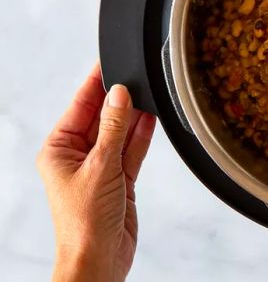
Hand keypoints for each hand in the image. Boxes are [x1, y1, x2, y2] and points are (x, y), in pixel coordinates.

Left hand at [37, 64, 156, 281]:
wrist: (100, 261)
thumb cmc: (84, 224)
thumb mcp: (100, 167)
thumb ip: (113, 128)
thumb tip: (120, 94)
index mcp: (59, 149)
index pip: (79, 106)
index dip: (95, 83)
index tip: (108, 61)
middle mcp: (78, 155)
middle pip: (102, 116)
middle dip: (119, 98)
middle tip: (137, 75)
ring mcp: (101, 166)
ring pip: (120, 131)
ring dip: (134, 115)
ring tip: (149, 91)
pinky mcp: (120, 178)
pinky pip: (132, 148)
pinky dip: (142, 134)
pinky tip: (152, 116)